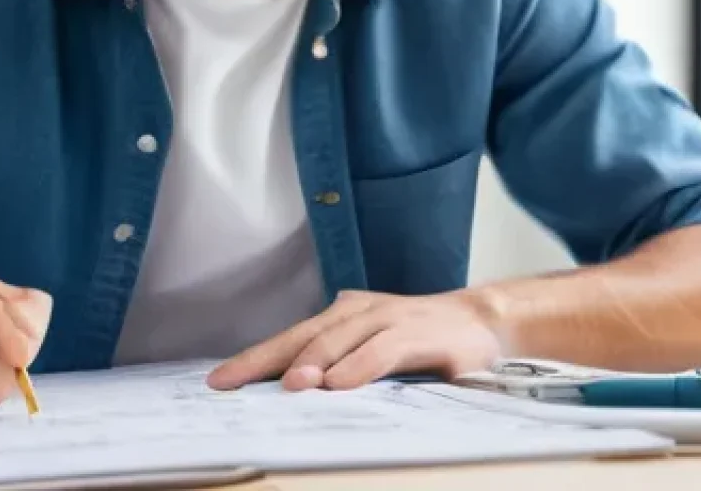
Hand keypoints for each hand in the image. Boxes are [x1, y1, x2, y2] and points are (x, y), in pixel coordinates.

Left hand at [208, 289, 501, 391]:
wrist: (482, 322)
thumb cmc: (420, 338)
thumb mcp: (373, 347)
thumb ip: (338, 362)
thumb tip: (288, 390)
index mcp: (346, 314)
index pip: (291, 337)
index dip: (254, 359)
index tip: (218, 381)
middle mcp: (362, 311)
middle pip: (306, 335)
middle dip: (267, 360)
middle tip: (234, 383)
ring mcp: (392, 317)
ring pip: (342, 338)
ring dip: (314, 361)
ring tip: (289, 385)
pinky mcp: (421, 333)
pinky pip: (385, 349)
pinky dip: (361, 366)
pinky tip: (342, 383)